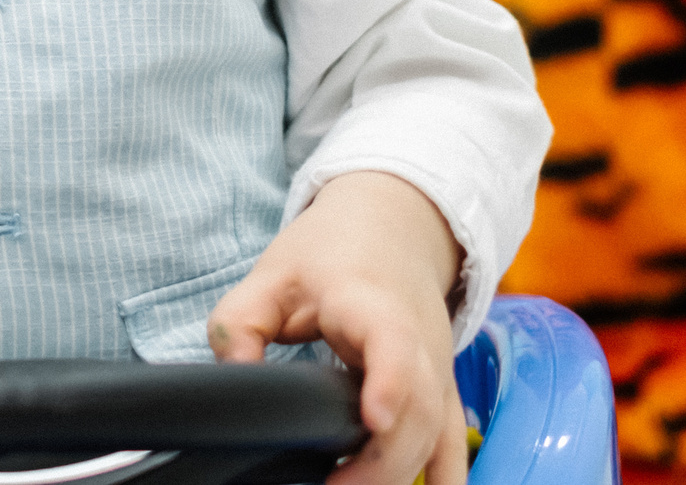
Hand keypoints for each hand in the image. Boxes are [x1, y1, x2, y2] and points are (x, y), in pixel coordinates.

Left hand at [207, 173, 466, 484]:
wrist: (393, 225)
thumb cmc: (329, 251)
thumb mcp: (271, 273)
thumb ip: (240, 323)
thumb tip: (233, 380)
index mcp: (370, 303)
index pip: (392, 341)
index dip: (390, 381)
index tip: (375, 419)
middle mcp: (417, 341)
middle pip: (419, 407)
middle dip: (382, 460)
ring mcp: (437, 368)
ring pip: (440, 432)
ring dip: (404, 473)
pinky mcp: (443, 390)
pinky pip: (452, 442)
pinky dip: (442, 476)